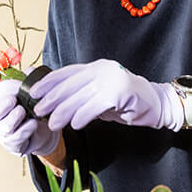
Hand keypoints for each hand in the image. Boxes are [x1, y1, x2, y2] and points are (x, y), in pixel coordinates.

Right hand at [0, 79, 60, 156]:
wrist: (39, 131)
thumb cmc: (29, 109)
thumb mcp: (28, 92)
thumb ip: (28, 79)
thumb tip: (30, 70)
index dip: (7, 88)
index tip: (20, 86)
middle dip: (5, 104)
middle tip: (15, 100)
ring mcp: (0, 132)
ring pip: (4, 126)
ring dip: (15, 118)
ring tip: (24, 112)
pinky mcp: (10, 144)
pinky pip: (16, 138)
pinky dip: (26, 129)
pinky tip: (33, 123)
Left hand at [30, 59, 180, 130]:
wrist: (157, 104)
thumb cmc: (127, 102)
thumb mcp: (101, 94)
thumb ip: (82, 94)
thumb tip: (54, 101)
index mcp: (96, 67)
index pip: (66, 72)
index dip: (48, 82)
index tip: (33, 93)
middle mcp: (102, 69)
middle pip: (70, 84)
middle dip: (52, 99)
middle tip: (39, 111)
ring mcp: (112, 79)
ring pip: (80, 96)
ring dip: (64, 111)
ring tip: (53, 123)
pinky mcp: (120, 92)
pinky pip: (95, 105)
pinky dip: (83, 116)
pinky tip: (75, 124)